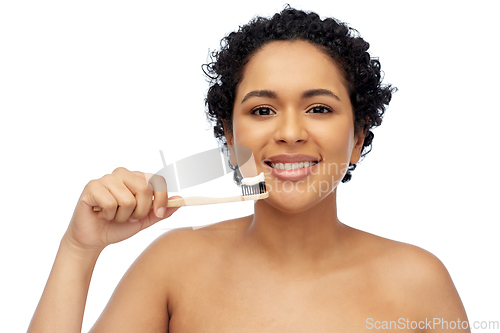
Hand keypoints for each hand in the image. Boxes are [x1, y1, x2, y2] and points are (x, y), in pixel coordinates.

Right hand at [64, 167, 179, 251]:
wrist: (94, 239)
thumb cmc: (118, 226)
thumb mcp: (145, 220)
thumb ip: (162, 210)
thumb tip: (179, 200)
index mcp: (137, 178)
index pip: (157, 180)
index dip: (162, 198)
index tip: (159, 214)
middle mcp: (122, 174)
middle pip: (145, 189)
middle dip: (140, 211)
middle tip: (130, 217)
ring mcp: (106, 179)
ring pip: (127, 199)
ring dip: (123, 216)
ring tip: (114, 216)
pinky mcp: (92, 186)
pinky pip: (110, 203)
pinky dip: (109, 215)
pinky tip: (102, 214)